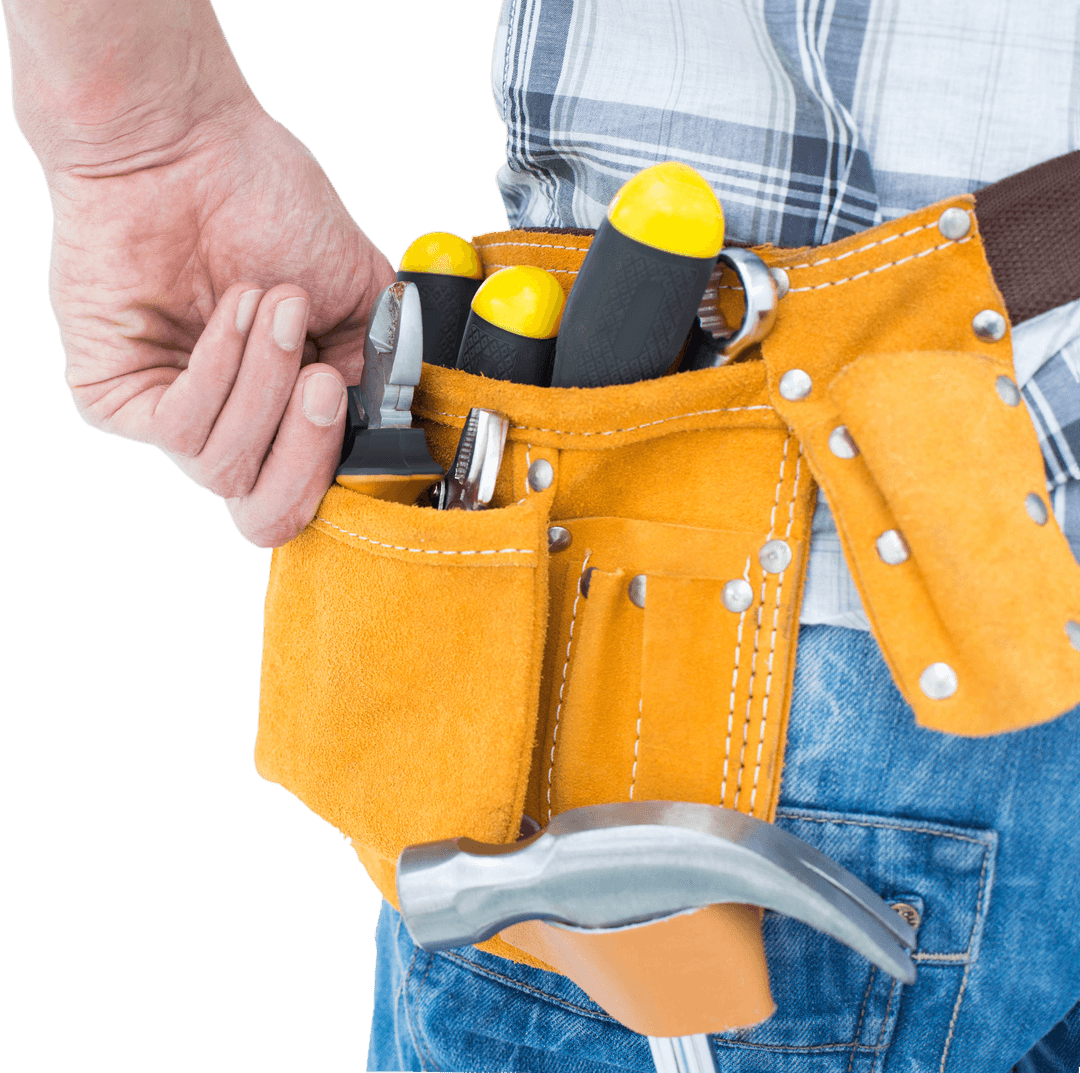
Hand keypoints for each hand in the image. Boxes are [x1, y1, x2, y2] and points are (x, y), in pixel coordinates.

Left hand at [48, 105, 395, 546]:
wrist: (187, 143)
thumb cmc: (268, 203)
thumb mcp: (357, 294)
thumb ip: (378, 365)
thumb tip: (382, 422)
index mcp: (289, 414)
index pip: (310, 499)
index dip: (341, 480)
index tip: (365, 420)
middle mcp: (234, 426)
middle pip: (267, 513)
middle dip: (306, 452)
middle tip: (320, 380)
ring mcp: (175, 418)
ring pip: (226, 468)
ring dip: (263, 383)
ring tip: (272, 306)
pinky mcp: (116, 400)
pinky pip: (179, 428)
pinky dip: (218, 369)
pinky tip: (230, 310)